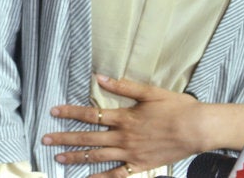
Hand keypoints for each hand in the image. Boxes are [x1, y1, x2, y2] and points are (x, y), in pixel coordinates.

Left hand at [42, 75, 243, 177]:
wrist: (198, 129)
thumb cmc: (176, 107)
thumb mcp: (149, 92)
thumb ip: (123, 86)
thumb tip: (99, 77)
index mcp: (124, 117)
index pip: (90, 115)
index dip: (70, 113)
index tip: (53, 112)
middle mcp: (123, 137)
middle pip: (88, 138)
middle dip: (64, 138)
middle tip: (45, 140)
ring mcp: (131, 154)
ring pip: (98, 157)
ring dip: (76, 157)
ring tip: (58, 158)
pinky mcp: (141, 167)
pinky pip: (118, 175)